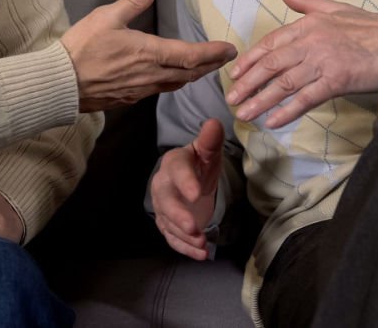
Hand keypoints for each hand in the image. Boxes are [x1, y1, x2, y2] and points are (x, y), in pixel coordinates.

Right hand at [60, 0, 236, 110]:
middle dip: (210, 65)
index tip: (229, 49)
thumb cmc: (82, 49)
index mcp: (149, 53)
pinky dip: (173, 83)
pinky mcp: (129, 97)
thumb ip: (133, 0)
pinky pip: (159, 90)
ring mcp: (140, 90)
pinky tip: (170, 78)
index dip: (213, 53)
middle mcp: (150, 75)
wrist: (59, 84)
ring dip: (193, 75)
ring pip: (176, 84)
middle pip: (189, 73)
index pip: (191, 55)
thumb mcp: (106, 17)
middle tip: (225, 59)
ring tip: (203, 68)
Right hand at [150, 118, 224, 259]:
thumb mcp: (208, 152)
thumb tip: (214, 123)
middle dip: (178, 215)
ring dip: (184, 236)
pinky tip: (201, 254)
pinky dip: (185, 248)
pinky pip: (172, 238)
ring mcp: (163, 207)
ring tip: (202, 244)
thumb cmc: (199, 164)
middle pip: (166, 201)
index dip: (186, 182)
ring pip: (167, 223)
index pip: (178, 171)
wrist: (189, 179)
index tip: (196, 193)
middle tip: (193, 227)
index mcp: (174, 164)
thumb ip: (210, 141)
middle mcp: (163, 185)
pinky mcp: (166, 224)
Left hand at [226, 0, 377, 127]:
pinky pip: (306, 98)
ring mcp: (323, 61)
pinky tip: (272, 122)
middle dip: (248, 83)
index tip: (235, 74)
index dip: (250, 60)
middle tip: (231, 98)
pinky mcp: (336, 80)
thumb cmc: (370, 28)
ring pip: (284, 84)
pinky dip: (287, 111)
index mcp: (308, 24)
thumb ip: (305, 3)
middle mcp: (311, 41)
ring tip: (244, 113)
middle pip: (271, 65)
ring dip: (260, 100)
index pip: (270, 43)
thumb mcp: (335, 8)